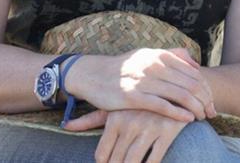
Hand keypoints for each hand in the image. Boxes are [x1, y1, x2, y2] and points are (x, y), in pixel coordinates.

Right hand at [63, 49, 216, 122]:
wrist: (93, 75)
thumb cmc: (124, 68)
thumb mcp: (148, 55)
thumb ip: (172, 55)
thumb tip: (195, 61)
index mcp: (160, 55)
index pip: (193, 73)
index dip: (206, 88)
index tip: (212, 101)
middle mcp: (154, 65)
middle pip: (191, 84)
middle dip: (205, 100)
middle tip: (212, 113)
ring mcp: (144, 80)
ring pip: (180, 95)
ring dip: (196, 108)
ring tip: (202, 117)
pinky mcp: (133, 96)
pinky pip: (162, 106)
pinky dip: (179, 113)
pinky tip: (188, 119)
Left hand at [65, 109, 187, 162]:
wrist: (173, 85)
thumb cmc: (138, 99)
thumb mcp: (115, 106)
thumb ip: (90, 119)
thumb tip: (65, 125)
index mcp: (116, 118)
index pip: (102, 154)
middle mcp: (131, 123)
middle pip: (117, 160)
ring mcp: (150, 127)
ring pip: (134, 161)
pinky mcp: (168, 130)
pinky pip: (155, 158)